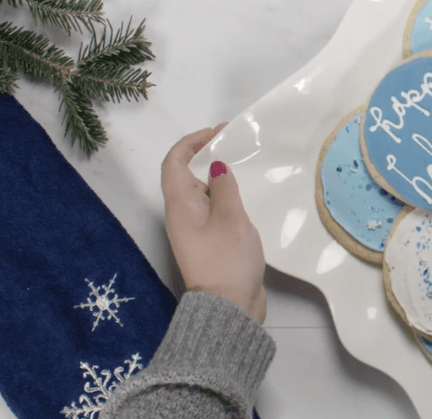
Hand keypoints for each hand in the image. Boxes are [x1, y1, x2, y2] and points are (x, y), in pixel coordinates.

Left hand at [160, 123, 266, 323]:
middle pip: (187, 176)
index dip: (192, 142)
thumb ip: (224, 187)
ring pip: (201, 194)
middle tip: (235, 145)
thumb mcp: (231, 217)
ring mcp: (194, 231)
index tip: (217, 132)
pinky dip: (226, 197)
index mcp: (180, 205)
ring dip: (218, 177)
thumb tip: (216, 166)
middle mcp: (181, 216)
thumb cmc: (227, 259)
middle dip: (208, 156)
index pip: (175, 162)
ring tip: (244, 167)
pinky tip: (247, 198)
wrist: (228, 307)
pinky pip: (213, 210)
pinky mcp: (208, 243)